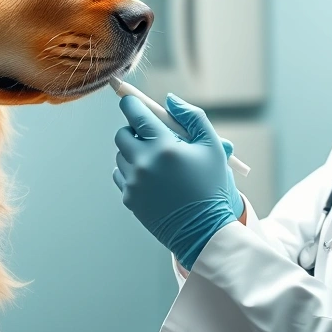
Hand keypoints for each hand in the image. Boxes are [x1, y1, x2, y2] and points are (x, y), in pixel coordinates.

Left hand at [112, 93, 243, 270]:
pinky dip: (130, 170)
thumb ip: (192, 116)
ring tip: (155, 159)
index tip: (130, 100)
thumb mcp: (212, 146)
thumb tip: (169, 100)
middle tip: (151, 135)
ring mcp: (133, 183)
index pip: (135, 114)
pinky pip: (119, 175)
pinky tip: (149, 176)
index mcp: (164, 147)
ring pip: (120, 155)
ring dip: (132, 151)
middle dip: (134, 129)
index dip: (131, 103)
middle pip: (122, 134)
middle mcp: (144, 163)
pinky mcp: (129, 199)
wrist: (204, 231)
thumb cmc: (211, 186)